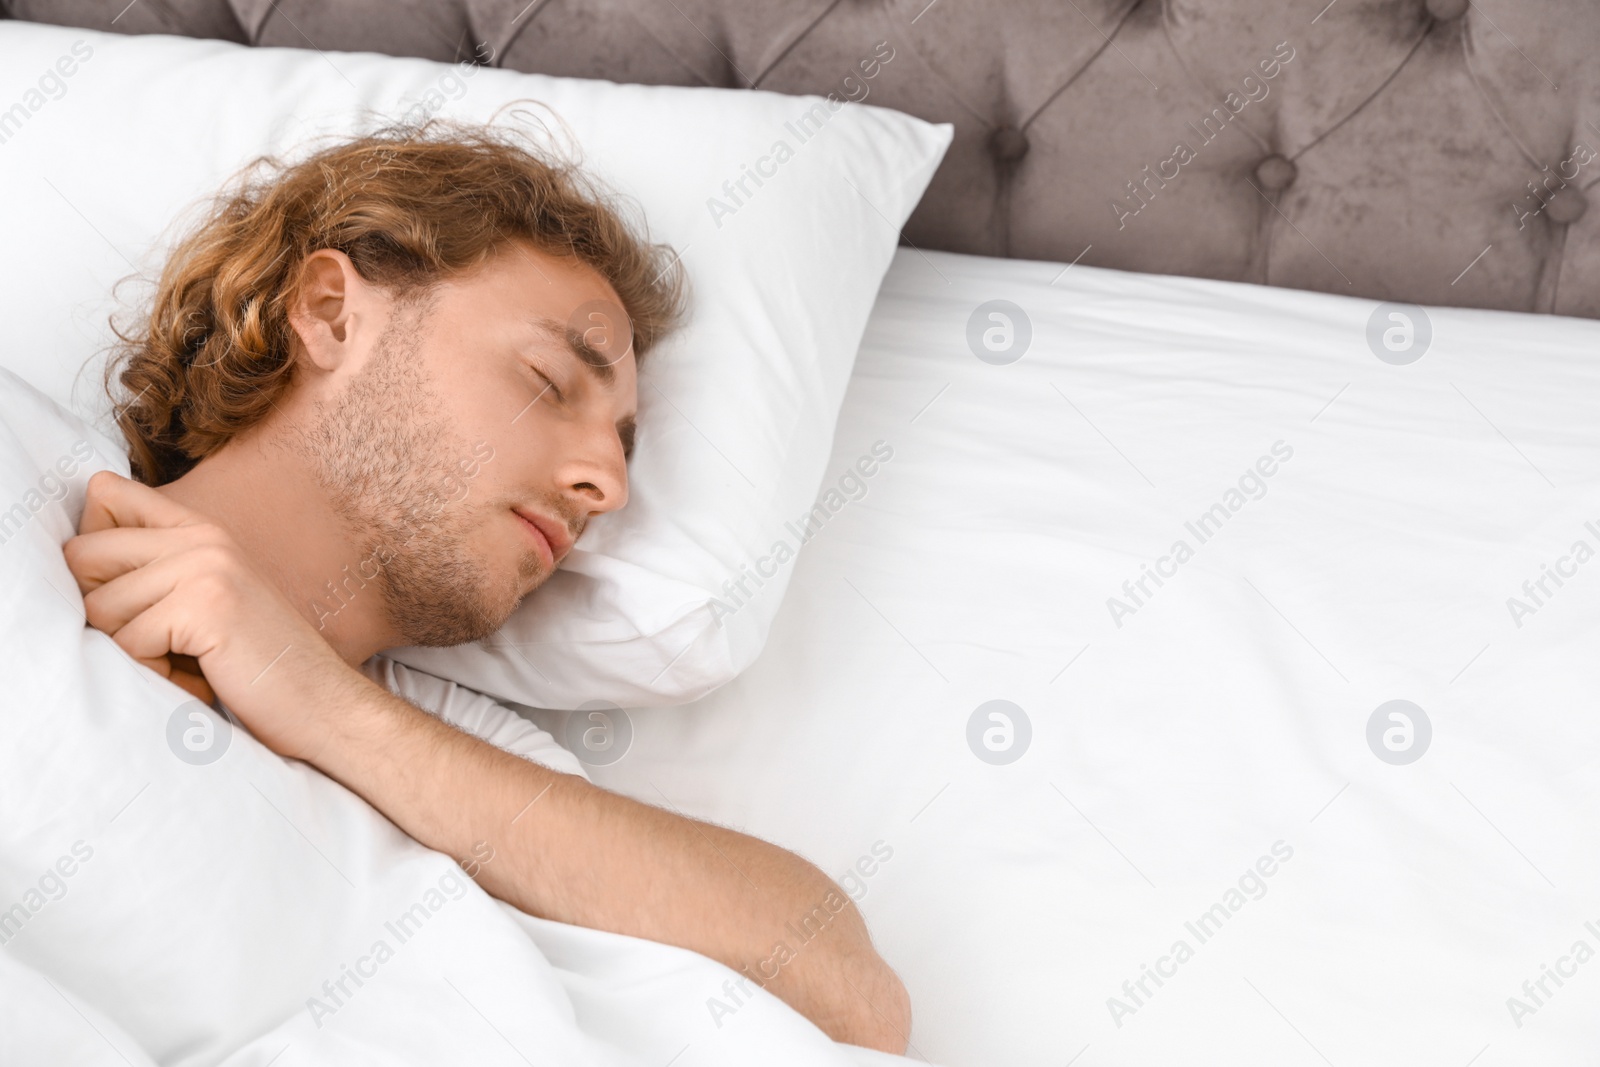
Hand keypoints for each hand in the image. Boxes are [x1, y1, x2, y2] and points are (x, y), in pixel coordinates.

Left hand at [63, 470, 361, 760]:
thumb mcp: (207, 602)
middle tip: (161, 642)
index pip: (107, 494)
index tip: (130, 594)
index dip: (94, 550)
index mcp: (204, 529)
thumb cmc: (261, 668)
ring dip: (132, 652)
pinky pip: (128, 642)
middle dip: (106, 613)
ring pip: (100, 607)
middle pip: (84, 555)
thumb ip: (153, 568)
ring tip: (187, 664)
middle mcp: (204, 537)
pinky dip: (155, 675)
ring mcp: (207, 567)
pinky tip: (198, 680)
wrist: (326, 708)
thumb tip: (74, 548)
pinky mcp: (205, 606)